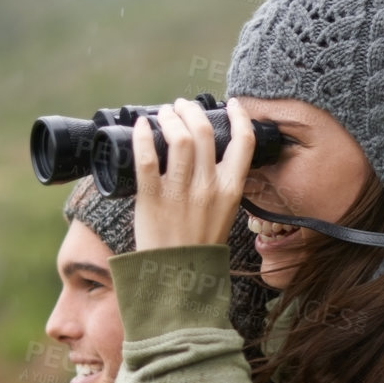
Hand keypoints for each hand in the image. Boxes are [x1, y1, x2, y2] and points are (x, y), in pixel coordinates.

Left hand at [132, 96, 254, 251]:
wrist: (177, 278)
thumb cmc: (199, 245)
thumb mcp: (224, 213)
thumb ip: (222, 185)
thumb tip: (212, 155)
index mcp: (230, 190)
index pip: (243, 142)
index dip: (238, 117)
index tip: (230, 104)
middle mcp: (208, 188)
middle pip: (204, 132)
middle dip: (192, 111)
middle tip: (182, 106)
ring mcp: (180, 192)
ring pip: (179, 138)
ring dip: (170, 118)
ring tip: (165, 113)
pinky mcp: (152, 198)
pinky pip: (147, 159)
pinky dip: (142, 137)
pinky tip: (140, 126)